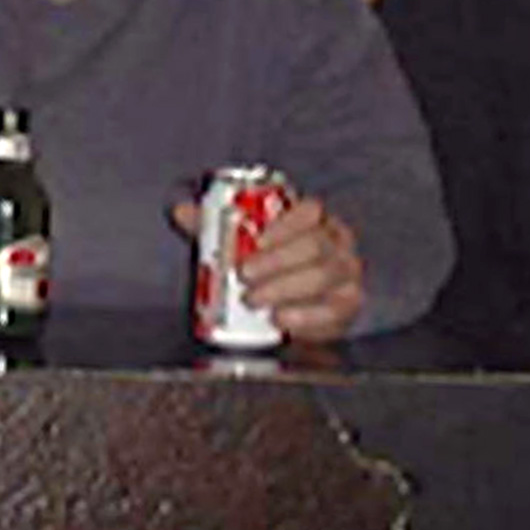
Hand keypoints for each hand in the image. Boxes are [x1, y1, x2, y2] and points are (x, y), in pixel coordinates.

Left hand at [171, 195, 364, 343]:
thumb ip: (213, 223)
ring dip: (286, 289)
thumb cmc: (269, 260)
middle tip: (244, 275)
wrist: (297, 300)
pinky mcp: (348, 307)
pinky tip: (280, 319)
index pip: (311, 210)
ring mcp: (348, 275)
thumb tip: (181, 211)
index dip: (285, 224)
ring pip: (324, 277)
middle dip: (278, 261)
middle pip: (316, 245)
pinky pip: (333, 312)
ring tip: (254, 300)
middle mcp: (338, 242)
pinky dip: (305, 317)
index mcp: (317, 218)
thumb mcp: (240, 240)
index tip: (257, 239)